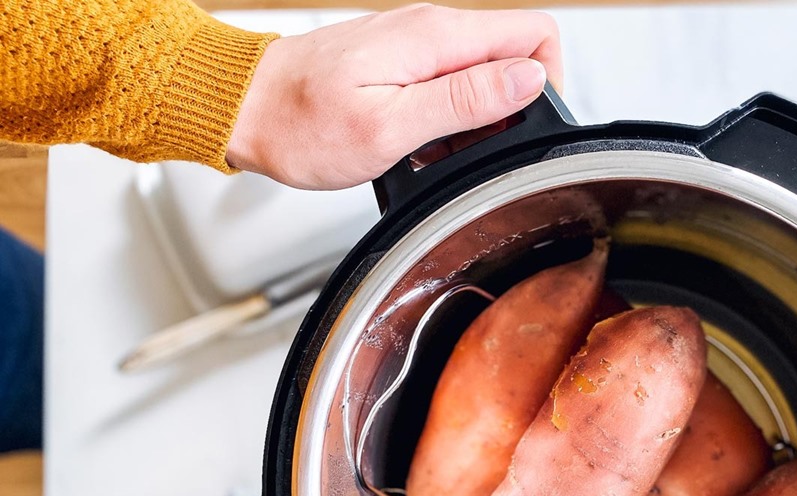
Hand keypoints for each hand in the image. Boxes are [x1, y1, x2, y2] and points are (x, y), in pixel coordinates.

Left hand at [226, 4, 562, 189]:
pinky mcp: (401, 65)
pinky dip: (447, 125)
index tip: (523, 129)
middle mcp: (431, 32)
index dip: (546, 85)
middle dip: (511, 113)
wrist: (244, 109)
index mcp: (437, 38)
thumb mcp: (391, 126)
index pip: (535, 35)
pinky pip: (450, 89)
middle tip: (472, 153)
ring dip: (476, 125)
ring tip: (436, 155)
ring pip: (484, 79)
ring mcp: (416, 47)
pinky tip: (418, 148)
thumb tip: (527, 79)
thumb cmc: (301, 123)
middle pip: (514, 59)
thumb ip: (465, 100)